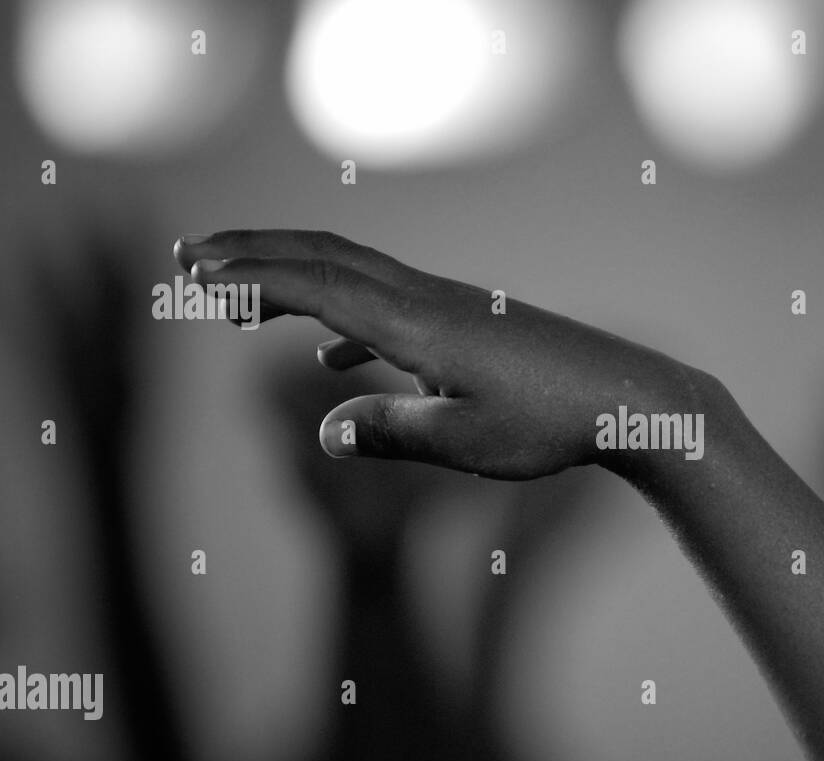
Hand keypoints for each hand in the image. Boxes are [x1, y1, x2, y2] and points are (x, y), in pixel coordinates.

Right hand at [174, 229, 714, 479]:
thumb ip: (392, 434)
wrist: (631, 399)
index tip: (193, 275)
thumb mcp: (466, 443)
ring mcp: (451, 307)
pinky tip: (335, 364)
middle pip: (326, 256)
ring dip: (294, 277)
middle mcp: (428, 301)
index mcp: (417, 323)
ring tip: (242, 299)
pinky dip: (346, 322)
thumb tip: (325, 433)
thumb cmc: (553, 425)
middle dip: (255, 252)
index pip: (315, 285)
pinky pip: (390, 308)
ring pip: (356, 275)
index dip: (250, 277)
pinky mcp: (471, 324)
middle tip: (190, 256)